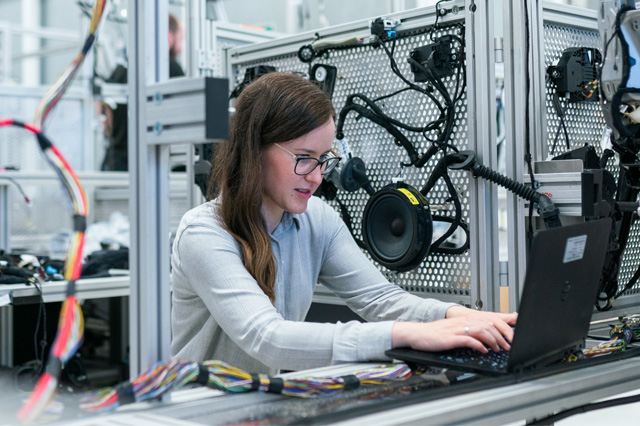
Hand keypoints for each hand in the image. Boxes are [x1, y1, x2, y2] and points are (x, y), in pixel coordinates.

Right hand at [392, 307, 516, 353]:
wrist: (417, 334)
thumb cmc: (435, 334)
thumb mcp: (454, 330)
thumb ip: (469, 331)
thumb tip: (484, 338)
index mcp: (464, 319)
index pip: (489, 319)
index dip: (502, 328)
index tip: (509, 337)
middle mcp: (462, 321)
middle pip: (488, 324)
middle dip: (501, 336)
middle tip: (507, 346)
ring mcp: (457, 329)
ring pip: (481, 331)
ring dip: (493, 341)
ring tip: (497, 349)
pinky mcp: (451, 338)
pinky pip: (469, 340)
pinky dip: (479, 345)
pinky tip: (483, 350)